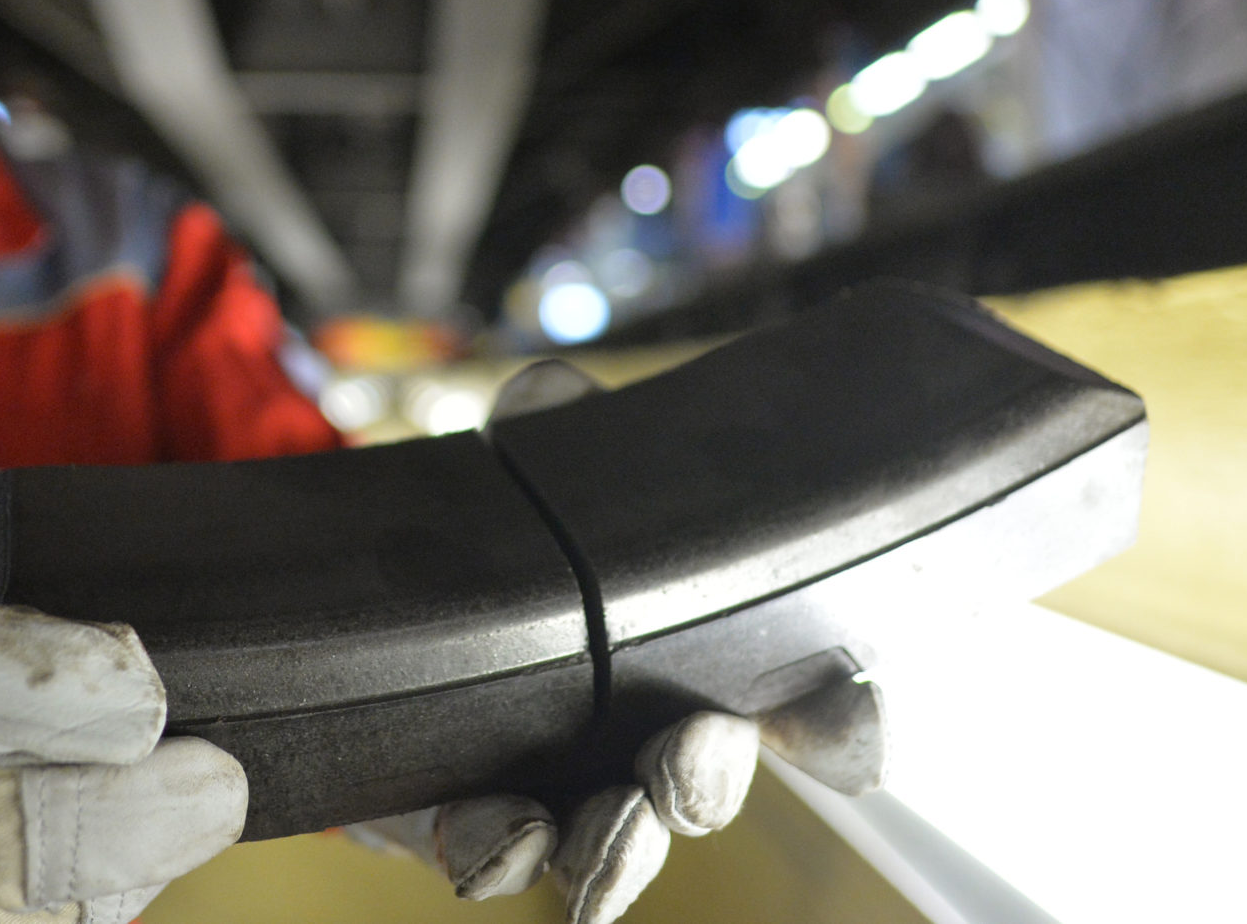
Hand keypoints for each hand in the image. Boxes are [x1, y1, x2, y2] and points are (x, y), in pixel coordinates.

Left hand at [351, 360, 886, 923]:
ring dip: (624, 843)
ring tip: (614, 820)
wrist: (392, 631)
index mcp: (698, 661)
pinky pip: (497, 854)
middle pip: (707, 781)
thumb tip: (552, 392)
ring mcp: (565, 791)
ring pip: (618, 842)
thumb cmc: (503, 555)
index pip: (802, 704)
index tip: (855, 724)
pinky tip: (507, 832)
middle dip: (708, 779)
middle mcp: (648, 740)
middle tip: (693, 754)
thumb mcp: (529, 474)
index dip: (842, 720)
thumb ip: (550, 429)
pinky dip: (503, 850)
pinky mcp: (475, 821)